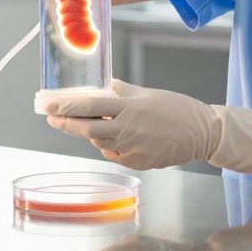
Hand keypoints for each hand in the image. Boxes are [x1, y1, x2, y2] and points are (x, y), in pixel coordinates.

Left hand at [45, 80, 219, 170]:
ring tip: (81, 123)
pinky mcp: (137, 162)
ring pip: (98, 142)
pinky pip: (113, 154)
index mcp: (130, 108)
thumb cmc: (177, 109)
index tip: (49, 103)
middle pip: (87, 129)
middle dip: (65, 123)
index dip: (66, 105)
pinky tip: (112, 137)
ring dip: (88, 133)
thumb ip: (123, 92)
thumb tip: (105, 87)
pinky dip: (107, 145)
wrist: (202, 133)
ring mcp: (132, 149)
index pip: (90, 105)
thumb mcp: (148, 94)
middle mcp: (127, 130)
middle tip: (50, 118)